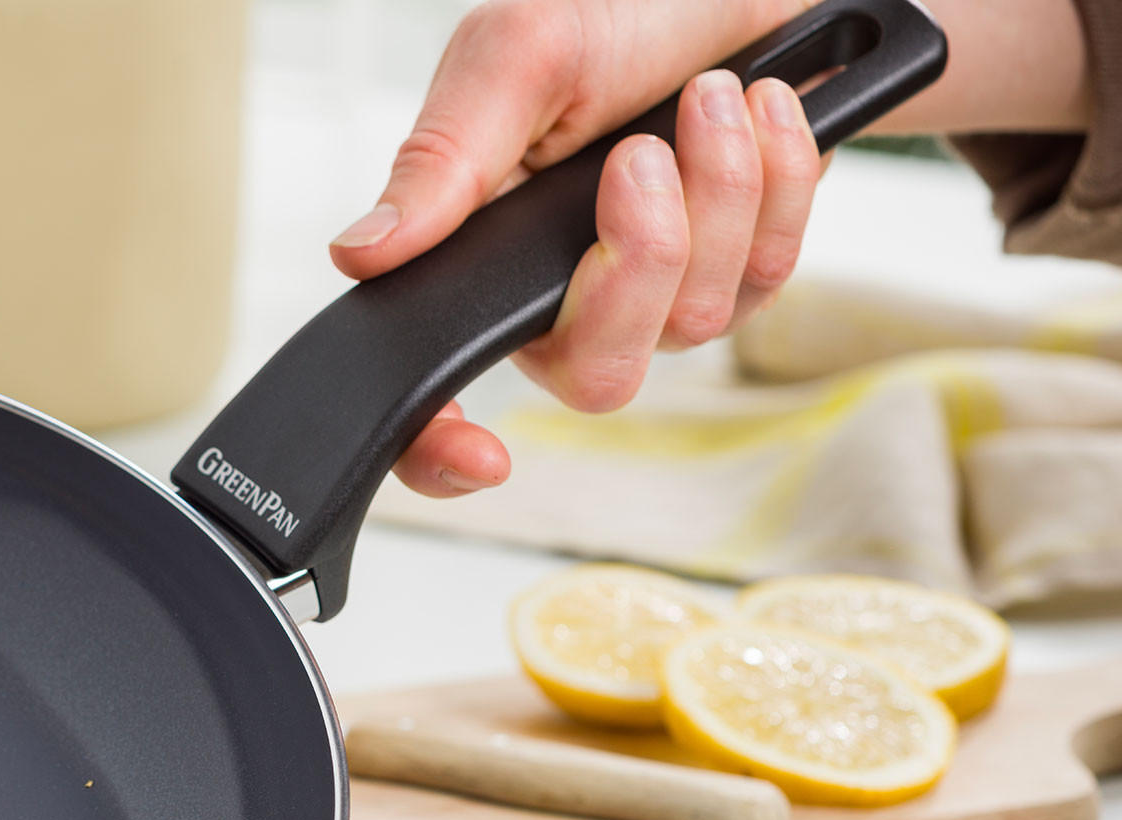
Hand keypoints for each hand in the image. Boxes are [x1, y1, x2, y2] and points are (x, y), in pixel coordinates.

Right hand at [333, 0, 823, 497]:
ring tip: (709, 97)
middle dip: (642, 259)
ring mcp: (655, 297)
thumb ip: (443, 160)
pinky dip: (778, 180)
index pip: (434, 388)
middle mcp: (561, 296)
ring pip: (694, 323)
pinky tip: (757, 112)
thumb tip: (360, 252)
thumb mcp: (515, 59)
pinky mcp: (741, 274)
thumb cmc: (620, 9)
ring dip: (719, 193)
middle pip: (596, 373)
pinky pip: (769, 275)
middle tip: (639, 155)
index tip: (480, 456)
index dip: (438, 450)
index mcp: (481, 258)